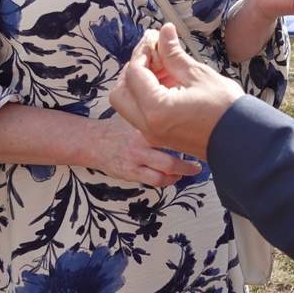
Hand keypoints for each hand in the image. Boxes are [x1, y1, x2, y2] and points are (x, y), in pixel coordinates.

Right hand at [86, 109, 201, 186]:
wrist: (92, 141)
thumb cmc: (117, 127)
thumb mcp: (135, 116)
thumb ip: (154, 116)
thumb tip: (181, 111)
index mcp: (143, 126)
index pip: (170, 130)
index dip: (188, 134)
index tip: (200, 136)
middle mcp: (141, 143)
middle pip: (171, 155)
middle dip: (189, 163)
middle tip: (200, 161)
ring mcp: (136, 159)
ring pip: (165, 170)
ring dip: (182, 172)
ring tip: (192, 170)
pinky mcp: (130, 172)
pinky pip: (153, 180)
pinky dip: (167, 180)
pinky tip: (174, 177)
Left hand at [111, 24, 239, 159]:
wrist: (242, 140)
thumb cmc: (225, 110)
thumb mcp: (197, 75)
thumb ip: (173, 54)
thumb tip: (164, 32)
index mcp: (156, 110)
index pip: (134, 73)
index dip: (142, 51)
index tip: (154, 37)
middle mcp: (148, 125)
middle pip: (120, 92)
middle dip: (133, 69)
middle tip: (153, 53)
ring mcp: (152, 134)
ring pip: (128, 104)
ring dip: (138, 82)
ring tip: (164, 66)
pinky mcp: (160, 136)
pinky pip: (141, 112)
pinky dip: (146, 95)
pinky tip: (168, 81)